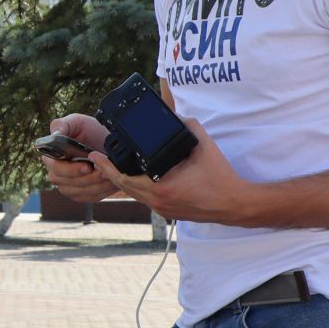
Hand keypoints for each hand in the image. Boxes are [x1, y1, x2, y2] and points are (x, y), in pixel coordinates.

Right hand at [42, 114, 118, 203]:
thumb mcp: (78, 122)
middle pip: (67, 184)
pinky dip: (102, 191)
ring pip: (79, 192)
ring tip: (110, 175)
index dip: (71, 170)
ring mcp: (68, 185)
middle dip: (88, 179)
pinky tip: (111, 182)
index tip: (87, 166)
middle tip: (105, 171)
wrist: (108, 142)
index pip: (56, 169)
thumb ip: (63, 124)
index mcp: (52, 157)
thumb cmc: (90, 130)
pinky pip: (89, 197)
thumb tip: (55, 134)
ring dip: (97, 185)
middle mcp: (56, 173)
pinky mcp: (81, 193)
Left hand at [86, 115, 258, 225]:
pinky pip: (146, 199)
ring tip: (110, 167)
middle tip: (95, 158)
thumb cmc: (220, 176)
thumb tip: (173, 116)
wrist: (234, 203)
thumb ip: (186, 126)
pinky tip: (134, 179)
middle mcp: (158, 201)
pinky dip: (136, 187)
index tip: (94, 155)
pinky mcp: (169, 212)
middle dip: (108, 172)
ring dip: (121, 180)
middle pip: (123, 187)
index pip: (124, 177)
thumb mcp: (202, 144)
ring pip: (134, 194)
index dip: (107, 166)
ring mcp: (162, 209)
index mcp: (161, 187)